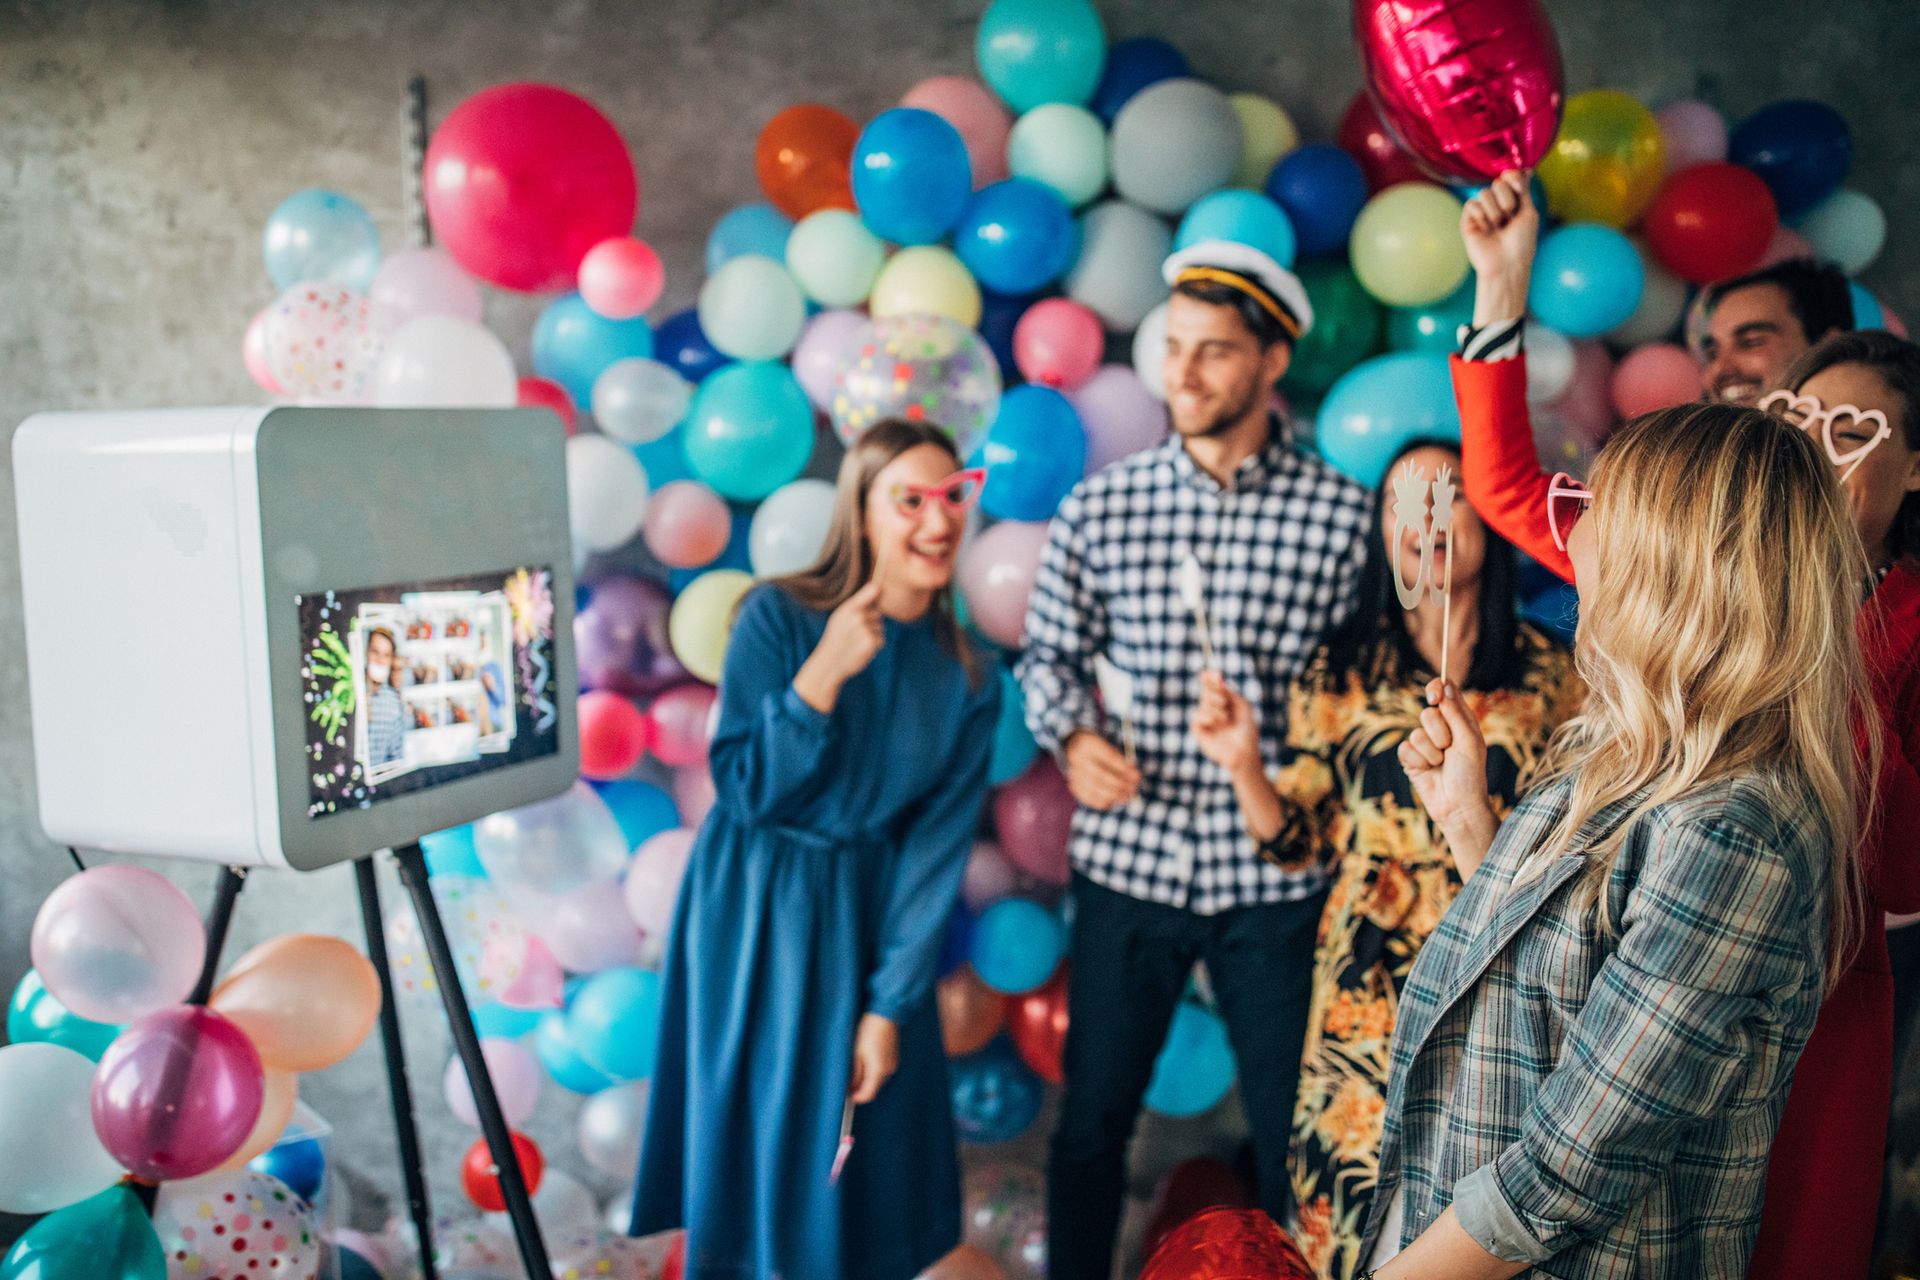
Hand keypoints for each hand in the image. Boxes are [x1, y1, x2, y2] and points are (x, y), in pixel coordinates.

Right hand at [794, 582, 883, 710]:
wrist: (829, 663)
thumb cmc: (836, 638)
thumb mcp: (840, 617)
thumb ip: (857, 603)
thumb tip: (877, 588)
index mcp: (849, 607)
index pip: (873, 589)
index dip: (880, 590)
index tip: (881, 590)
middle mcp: (857, 616)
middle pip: (878, 614)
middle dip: (871, 623)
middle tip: (854, 634)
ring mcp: (864, 629)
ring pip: (880, 628)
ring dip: (872, 636)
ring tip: (856, 642)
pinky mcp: (871, 642)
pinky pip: (881, 640)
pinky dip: (874, 647)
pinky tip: (860, 649)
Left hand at [849, 1012, 898, 1104]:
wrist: (885, 1014)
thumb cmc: (869, 1030)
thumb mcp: (856, 1052)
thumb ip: (855, 1072)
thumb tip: (851, 1087)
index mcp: (878, 1070)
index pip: (868, 1094)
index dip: (857, 1097)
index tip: (847, 1095)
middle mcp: (888, 1070)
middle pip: (873, 1088)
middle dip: (861, 1087)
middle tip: (848, 1080)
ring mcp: (893, 1064)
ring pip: (878, 1080)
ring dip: (867, 1078)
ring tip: (856, 1065)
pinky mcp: (894, 1058)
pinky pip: (882, 1070)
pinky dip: (873, 1070)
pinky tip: (866, 1059)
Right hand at [1064, 730, 1141, 810]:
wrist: (1077, 749)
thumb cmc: (1101, 751)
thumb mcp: (1111, 749)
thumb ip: (1122, 762)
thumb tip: (1135, 777)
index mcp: (1088, 744)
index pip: (1107, 757)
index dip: (1123, 768)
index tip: (1137, 775)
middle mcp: (1077, 759)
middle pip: (1099, 775)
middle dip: (1120, 784)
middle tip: (1133, 788)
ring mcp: (1073, 774)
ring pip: (1095, 789)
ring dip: (1115, 795)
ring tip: (1128, 796)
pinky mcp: (1075, 787)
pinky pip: (1091, 799)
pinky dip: (1106, 802)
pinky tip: (1116, 799)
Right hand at [1191, 671, 1260, 777]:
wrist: (1245, 752)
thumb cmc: (1247, 731)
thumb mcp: (1243, 707)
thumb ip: (1230, 693)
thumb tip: (1218, 681)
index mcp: (1222, 701)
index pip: (1210, 685)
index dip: (1209, 677)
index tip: (1217, 675)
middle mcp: (1212, 709)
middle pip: (1206, 692)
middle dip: (1216, 694)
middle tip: (1225, 703)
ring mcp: (1205, 720)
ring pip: (1203, 705)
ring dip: (1216, 709)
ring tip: (1226, 720)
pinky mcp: (1199, 732)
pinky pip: (1196, 719)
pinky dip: (1207, 717)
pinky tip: (1216, 723)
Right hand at [1397, 679, 1493, 832]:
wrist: (1458, 805)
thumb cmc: (1470, 773)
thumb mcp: (1469, 740)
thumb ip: (1456, 713)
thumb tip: (1446, 685)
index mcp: (1459, 720)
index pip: (1444, 692)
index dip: (1436, 689)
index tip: (1434, 697)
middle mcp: (1441, 729)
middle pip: (1427, 713)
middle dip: (1439, 733)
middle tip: (1450, 749)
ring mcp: (1424, 743)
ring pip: (1416, 734)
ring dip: (1431, 753)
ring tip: (1441, 765)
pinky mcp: (1410, 758)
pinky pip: (1405, 749)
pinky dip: (1419, 761)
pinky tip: (1429, 771)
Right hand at [1460, 169, 1537, 324]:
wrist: (1506, 264)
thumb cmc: (1521, 242)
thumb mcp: (1528, 212)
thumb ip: (1524, 190)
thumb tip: (1526, 168)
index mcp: (1513, 201)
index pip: (1510, 176)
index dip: (1513, 178)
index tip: (1519, 189)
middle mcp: (1497, 204)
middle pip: (1498, 183)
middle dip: (1507, 200)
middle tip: (1509, 218)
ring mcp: (1482, 212)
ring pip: (1484, 193)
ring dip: (1495, 211)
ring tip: (1497, 227)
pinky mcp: (1468, 220)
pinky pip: (1472, 205)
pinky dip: (1481, 216)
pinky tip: (1484, 229)